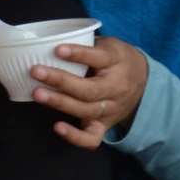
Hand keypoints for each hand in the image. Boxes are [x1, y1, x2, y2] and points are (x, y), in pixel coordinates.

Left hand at [25, 35, 149, 149]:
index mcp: (117, 62)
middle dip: (61, 81)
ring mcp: (111, 108)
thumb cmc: (115, 59)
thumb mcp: (107, 45)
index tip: (58, 49)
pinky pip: (92, 138)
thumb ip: (86, 45)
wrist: (144, 82)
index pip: (100, 58)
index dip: (79, 54)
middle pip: (90, 89)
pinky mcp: (104, 125)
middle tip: (36, 71)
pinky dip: (75, 136)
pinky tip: (57, 127)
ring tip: (37, 93)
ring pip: (87, 109)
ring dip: (60, 102)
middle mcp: (116, 87)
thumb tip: (47, 42)